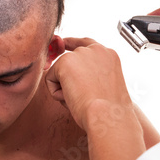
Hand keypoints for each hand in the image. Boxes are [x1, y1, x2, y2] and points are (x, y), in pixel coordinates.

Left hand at [46, 38, 144, 159]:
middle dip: (64, 74)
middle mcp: (96, 50)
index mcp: (109, 55)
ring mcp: (80, 53)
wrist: (107, 115)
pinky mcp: (65, 62)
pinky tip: (72, 98)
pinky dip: (56, 93)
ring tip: (81, 99)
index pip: (87, 43)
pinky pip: (50, 79)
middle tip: (75, 94)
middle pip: (68, 56)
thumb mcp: (104, 86)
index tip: (63, 44)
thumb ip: (90, 74)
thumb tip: (69, 78)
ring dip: (65, 88)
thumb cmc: (108, 110)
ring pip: (59, 72)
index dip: (72, 44)